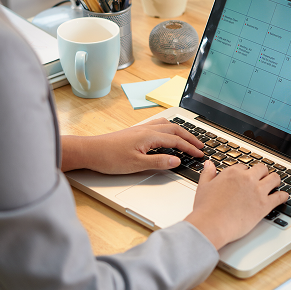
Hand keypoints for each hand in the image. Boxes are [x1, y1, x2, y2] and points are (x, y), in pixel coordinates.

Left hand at [61, 118, 203, 173]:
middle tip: (200, 145)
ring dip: (180, 130)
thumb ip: (158, 162)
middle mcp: (146, 129)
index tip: (200, 154)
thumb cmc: (109, 158)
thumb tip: (177, 160)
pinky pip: (158, 125)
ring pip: (166, 125)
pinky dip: (169, 128)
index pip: (176, 141)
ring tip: (188, 138)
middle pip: (174, 129)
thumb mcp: (136, 164)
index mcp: (149, 136)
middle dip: (189, 137)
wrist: (90, 151)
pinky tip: (167, 133)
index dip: (190, 148)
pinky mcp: (135, 131)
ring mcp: (141, 129)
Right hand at [184, 161, 288, 249]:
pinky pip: (279, 196)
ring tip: (275, 183)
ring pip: (274, 178)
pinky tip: (283, 197)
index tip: (246, 177)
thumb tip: (209, 164)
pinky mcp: (264, 205)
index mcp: (232, 173)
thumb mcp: (203, 187)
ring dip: (275, 180)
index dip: (246, 172)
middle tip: (263, 178)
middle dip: (262, 173)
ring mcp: (257, 191)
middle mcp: (247, 179)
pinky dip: (283, 196)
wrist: (212, 224)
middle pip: (262, 169)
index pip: (244, 167)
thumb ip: (208, 173)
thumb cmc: (206, 209)